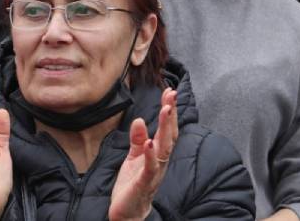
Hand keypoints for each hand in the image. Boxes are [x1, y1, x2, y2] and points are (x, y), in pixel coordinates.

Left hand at [108, 87, 177, 220]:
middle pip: (169, 134)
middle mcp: (160, 161)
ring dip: (165, 128)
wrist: (127, 212)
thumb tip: (139, 121)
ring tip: (166, 110)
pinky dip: (151, 154)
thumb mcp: (133, 157)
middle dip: (171, 114)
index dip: (169, 111)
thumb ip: (138, 140)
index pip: (166, 129)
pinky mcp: (144, 182)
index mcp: (157, 154)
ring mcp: (154, 171)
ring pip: (164, 147)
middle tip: (172, 95)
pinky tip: (150, 141)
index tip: (170, 92)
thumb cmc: (132, 184)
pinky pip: (150, 167)